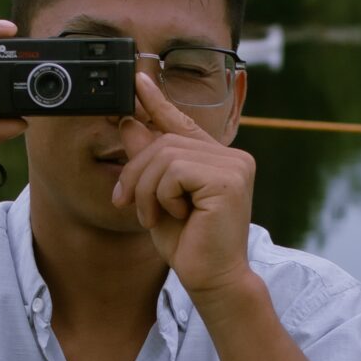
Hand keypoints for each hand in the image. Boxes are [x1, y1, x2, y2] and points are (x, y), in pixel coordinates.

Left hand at [113, 72, 256, 299]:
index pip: (183, 123)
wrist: (212, 280)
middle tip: (127, 204)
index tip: (137, 80)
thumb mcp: (158, 198)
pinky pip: (174, 171)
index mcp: (218, 160)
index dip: (157, 102)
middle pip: (164, 141)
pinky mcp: (229, 180)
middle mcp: (232, 157)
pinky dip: (162, 196)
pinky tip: (175, 215)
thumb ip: (148, 162)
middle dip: (136, 173)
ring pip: (165, 155)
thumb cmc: (189, 244)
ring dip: (146, 189)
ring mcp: (234, 166)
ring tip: (153, 216)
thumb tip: (129, 123)